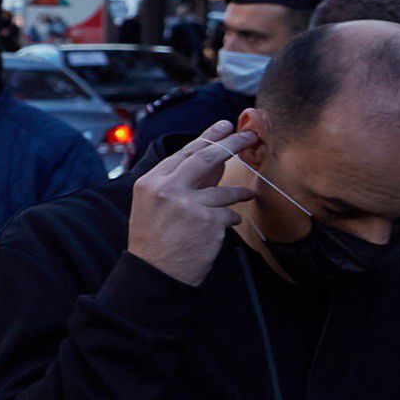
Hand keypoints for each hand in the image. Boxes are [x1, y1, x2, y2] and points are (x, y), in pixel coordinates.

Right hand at [125, 121, 257, 285]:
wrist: (155, 273)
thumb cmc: (154, 240)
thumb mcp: (153, 205)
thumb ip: (177, 183)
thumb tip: (212, 163)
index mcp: (151, 182)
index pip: (184, 152)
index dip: (208, 136)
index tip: (224, 126)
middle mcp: (167, 189)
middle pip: (206, 157)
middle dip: (232, 144)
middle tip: (249, 136)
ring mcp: (189, 205)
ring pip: (224, 190)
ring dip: (240, 193)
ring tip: (248, 194)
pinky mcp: (208, 221)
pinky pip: (229, 214)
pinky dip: (230, 219)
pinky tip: (226, 225)